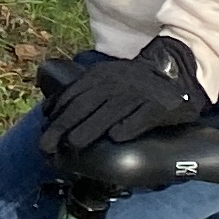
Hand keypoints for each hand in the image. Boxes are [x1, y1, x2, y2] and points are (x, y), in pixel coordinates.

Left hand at [39, 32, 209, 156]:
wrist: (175, 72)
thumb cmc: (132, 84)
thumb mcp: (104, 80)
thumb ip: (79, 93)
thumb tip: (48, 111)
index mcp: (100, 76)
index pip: (74, 95)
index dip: (58, 115)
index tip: (44, 134)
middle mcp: (117, 83)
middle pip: (86, 104)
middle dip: (65, 125)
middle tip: (48, 145)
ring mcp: (138, 93)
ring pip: (111, 112)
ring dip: (91, 127)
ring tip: (74, 143)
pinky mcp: (159, 106)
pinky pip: (143, 117)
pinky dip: (130, 126)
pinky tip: (117, 138)